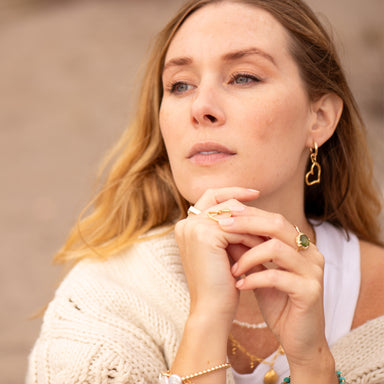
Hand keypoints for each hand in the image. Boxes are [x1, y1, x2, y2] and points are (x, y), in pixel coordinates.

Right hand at [175, 188, 260, 323]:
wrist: (212, 310)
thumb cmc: (220, 284)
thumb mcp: (224, 250)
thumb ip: (230, 229)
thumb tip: (252, 210)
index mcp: (186, 226)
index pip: (212, 197)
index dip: (233, 192)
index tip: (255, 193)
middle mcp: (186, 224)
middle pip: (223, 201)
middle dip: (248, 211)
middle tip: (270, 220)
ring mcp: (193, 228)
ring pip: (233, 213)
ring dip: (253, 225)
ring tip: (268, 238)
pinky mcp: (204, 235)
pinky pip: (237, 228)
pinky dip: (252, 237)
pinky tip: (263, 247)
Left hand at [218, 207, 331, 369]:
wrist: (299, 340)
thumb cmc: (279, 303)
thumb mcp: (259, 272)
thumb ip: (247, 251)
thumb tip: (223, 230)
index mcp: (300, 245)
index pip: (273, 219)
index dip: (248, 214)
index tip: (223, 214)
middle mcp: (310, 253)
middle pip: (277, 225)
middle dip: (246, 223)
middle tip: (222, 227)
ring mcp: (312, 271)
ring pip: (276, 248)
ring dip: (248, 256)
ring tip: (232, 269)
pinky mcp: (310, 291)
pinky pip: (277, 277)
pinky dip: (254, 279)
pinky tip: (240, 286)